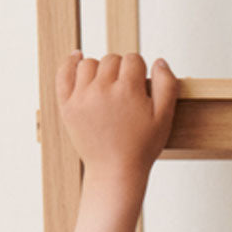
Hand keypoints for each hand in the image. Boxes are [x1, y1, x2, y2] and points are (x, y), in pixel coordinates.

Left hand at [56, 52, 178, 184]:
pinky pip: (64, 73)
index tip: (139, 90)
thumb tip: (159, 61)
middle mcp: (103, 89)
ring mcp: (82, 97)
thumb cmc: (141, 148)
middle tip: (123, 96)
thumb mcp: (163, 119)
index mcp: (128, 90)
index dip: (138, 72)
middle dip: (120, 72)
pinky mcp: (68, 106)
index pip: (133, 60)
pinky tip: (78, 58)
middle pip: (111, 60)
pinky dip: (70, 63)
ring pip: (89, 64)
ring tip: (105, 89)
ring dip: (99, 71)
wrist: (115, 173)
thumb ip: (166, 86)